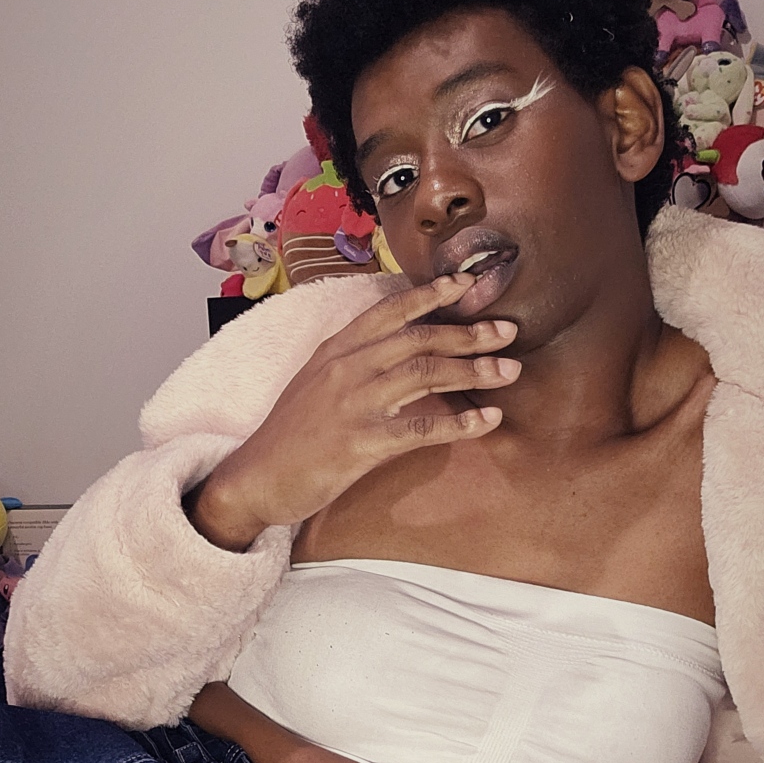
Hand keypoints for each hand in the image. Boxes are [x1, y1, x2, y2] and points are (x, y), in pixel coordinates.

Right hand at [189, 275, 519, 549]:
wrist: (255, 479)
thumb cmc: (289, 437)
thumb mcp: (315, 384)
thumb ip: (352, 364)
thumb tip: (397, 354)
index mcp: (335, 349)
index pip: (389, 310)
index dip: (431, 294)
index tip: (466, 283)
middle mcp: (346, 368)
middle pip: (418, 338)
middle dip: (468, 333)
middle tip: (507, 331)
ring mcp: (353, 403)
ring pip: (426, 374)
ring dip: (473, 371)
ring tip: (508, 372)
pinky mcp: (361, 442)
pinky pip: (421, 426)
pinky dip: (461, 422)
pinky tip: (487, 419)